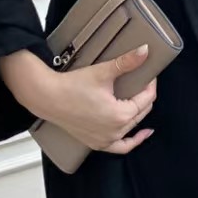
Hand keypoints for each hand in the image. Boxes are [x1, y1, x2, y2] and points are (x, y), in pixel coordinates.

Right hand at [0, 45, 156, 154]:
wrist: (47, 97)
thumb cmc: (71, 86)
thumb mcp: (103, 72)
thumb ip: (127, 62)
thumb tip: (145, 50)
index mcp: (121, 115)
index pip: (146, 99)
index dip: (150, 85)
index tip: (149, 75)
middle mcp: (115, 131)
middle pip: (141, 113)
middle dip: (144, 97)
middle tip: (143, 83)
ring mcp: (106, 140)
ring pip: (132, 128)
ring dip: (139, 115)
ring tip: (143, 103)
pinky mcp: (97, 143)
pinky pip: (120, 147)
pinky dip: (132, 141)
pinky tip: (141, 135)